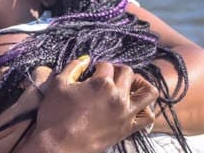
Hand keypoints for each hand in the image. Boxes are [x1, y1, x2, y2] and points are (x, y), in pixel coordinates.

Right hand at [0, 57, 157, 152]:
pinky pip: (148, 116)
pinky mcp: (128, 128)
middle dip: (117, 71)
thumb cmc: (55, 114)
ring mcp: (126, 113)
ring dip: (140, 84)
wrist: (59, 145)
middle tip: (107, 76)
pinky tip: (133, 106)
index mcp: (101, 83)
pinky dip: (145, 109)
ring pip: (148, 92)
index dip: (98, 66)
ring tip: (129, 86)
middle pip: (127, 73)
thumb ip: (73, 67)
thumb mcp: (58, 84)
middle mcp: (118, 95)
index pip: (106, 65)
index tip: (92, 72)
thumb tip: (86, 59)